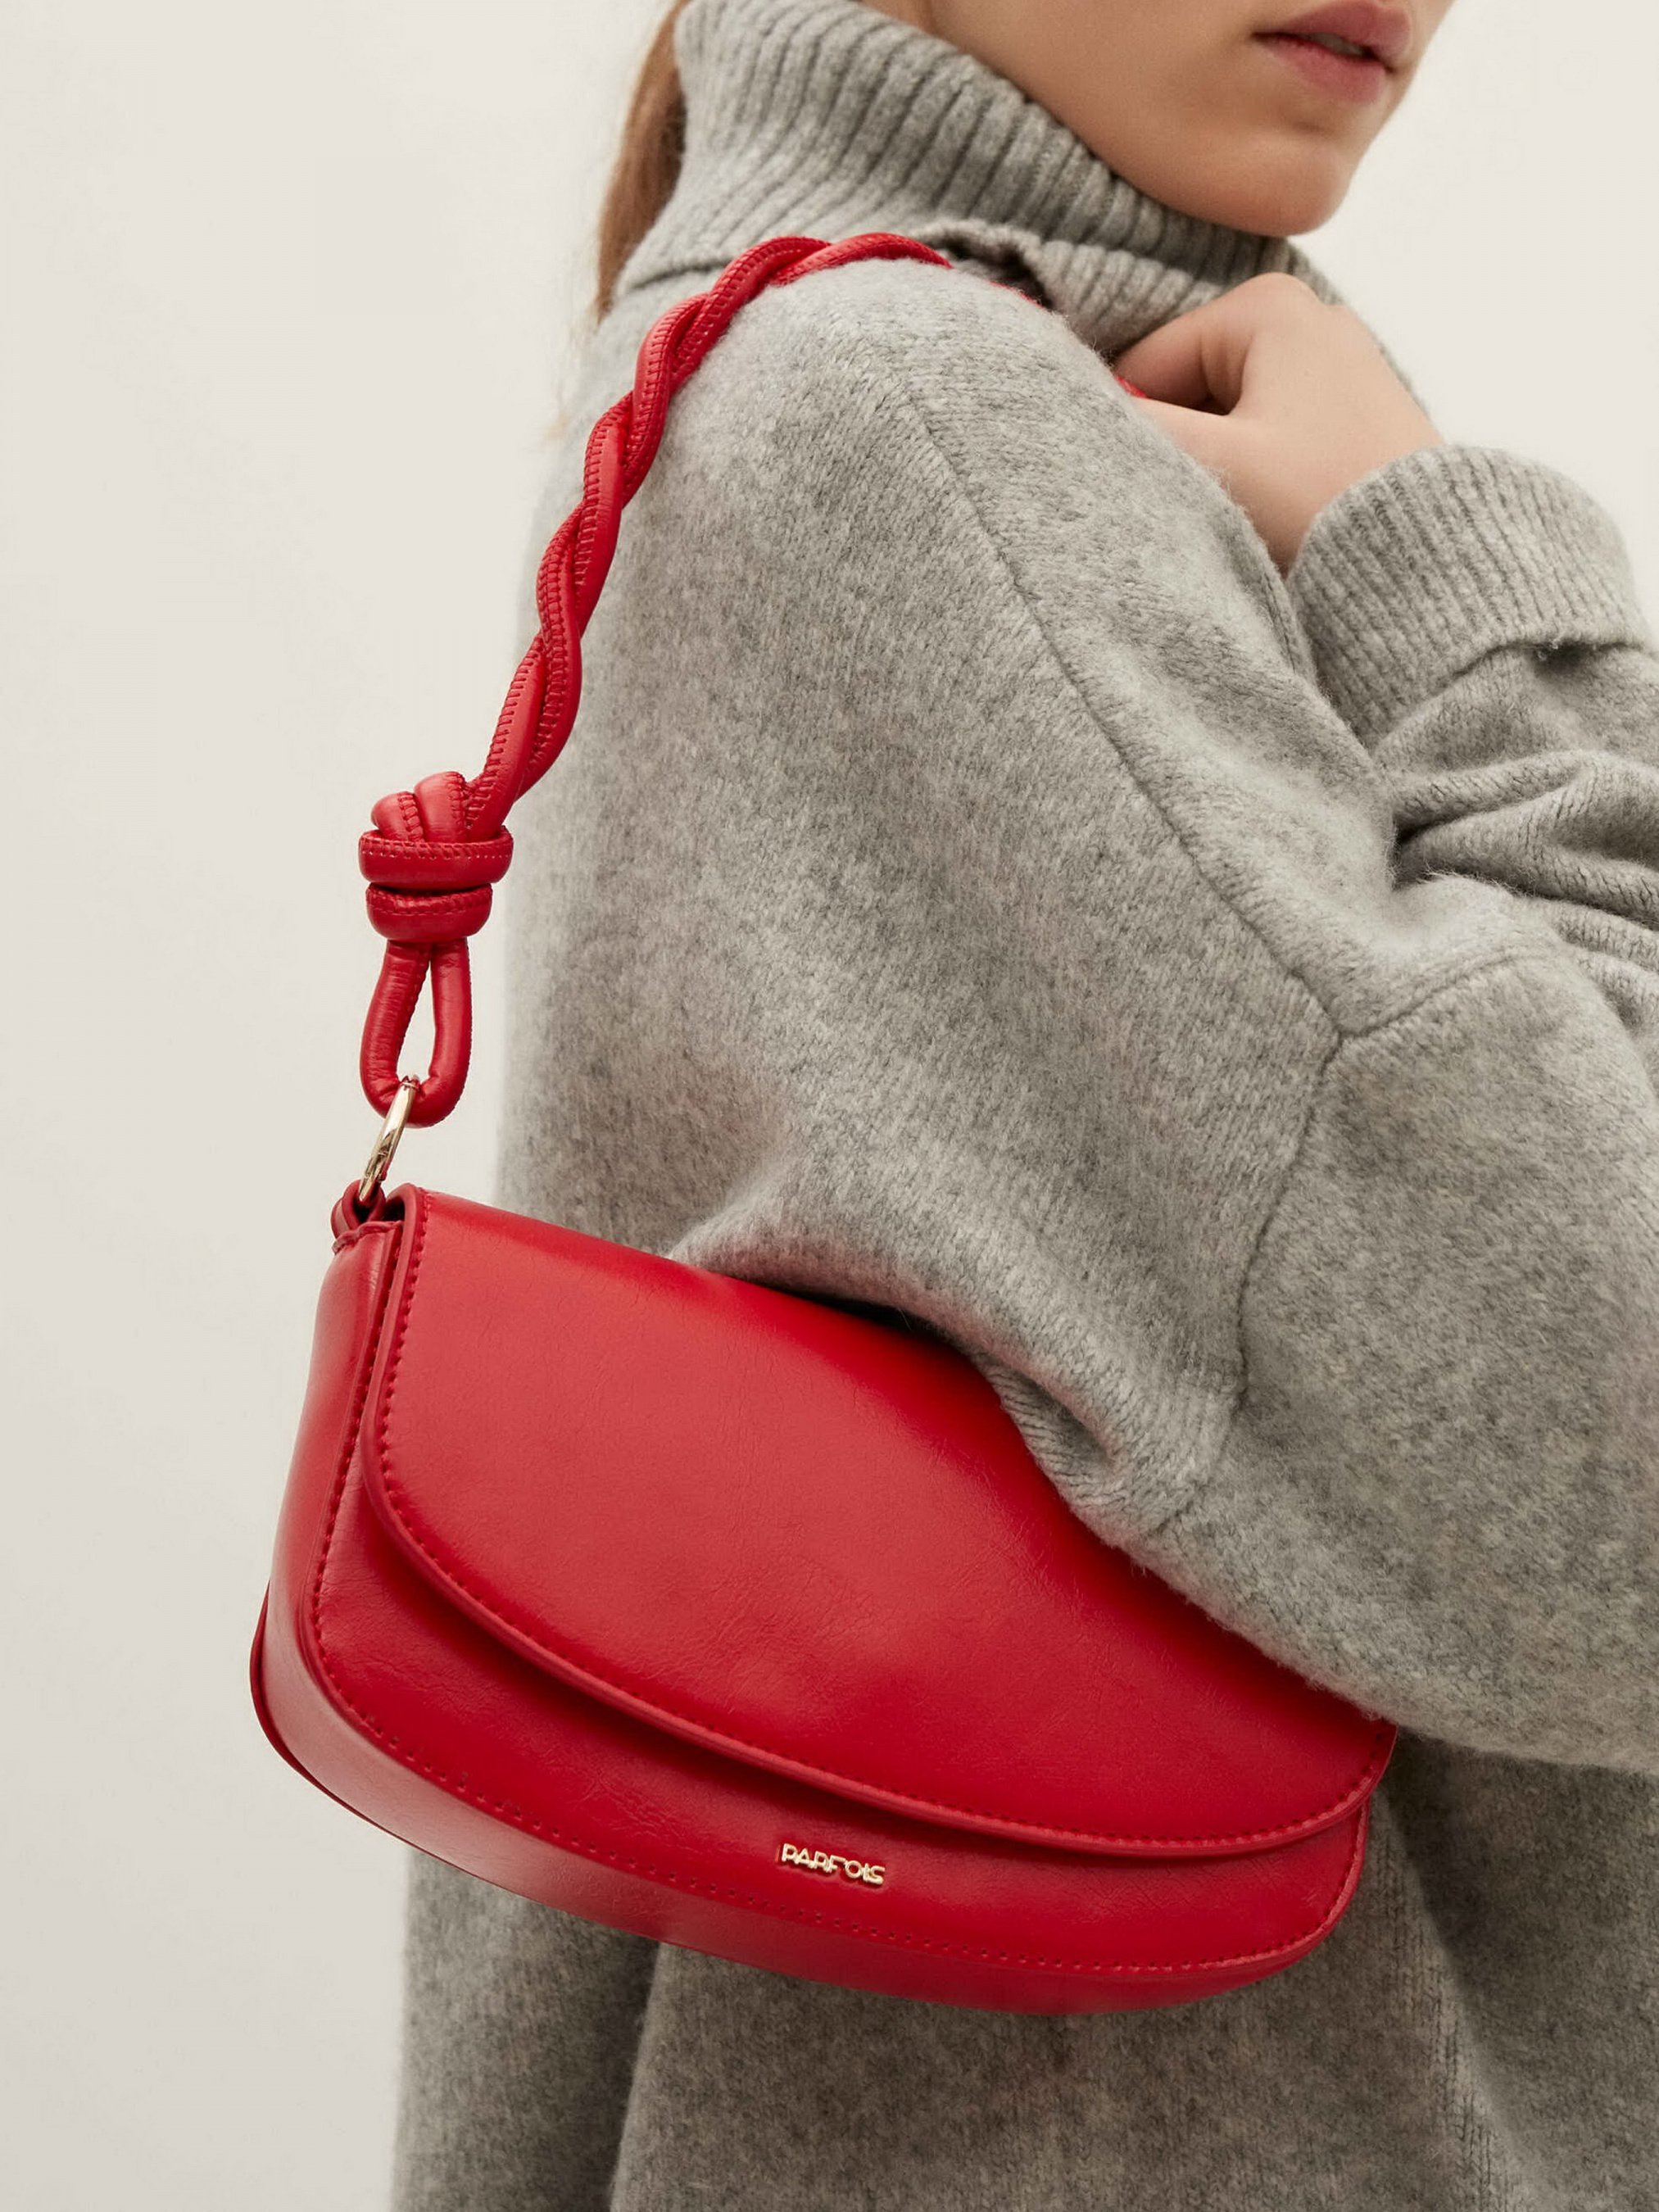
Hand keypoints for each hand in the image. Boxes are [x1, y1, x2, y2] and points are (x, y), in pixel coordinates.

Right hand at [1111, 273, 1443, 573]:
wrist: (1431, 568)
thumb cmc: (1321, 506)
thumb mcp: (1211, 464)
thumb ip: (1131, 428)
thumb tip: (1059, 404)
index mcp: (1265, 306)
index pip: (1145, 365)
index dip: (1128, 431)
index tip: (1140, 489)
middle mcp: (1306, 317)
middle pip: (1187, 388)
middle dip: (1179, 449)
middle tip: (1195, 510)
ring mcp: (1336, 366)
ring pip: (1226, 420)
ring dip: (1214, 471)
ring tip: (1238, 520)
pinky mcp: (1354, 417)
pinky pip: (1270, 439)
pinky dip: (1255, 478)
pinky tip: (1269, 520)